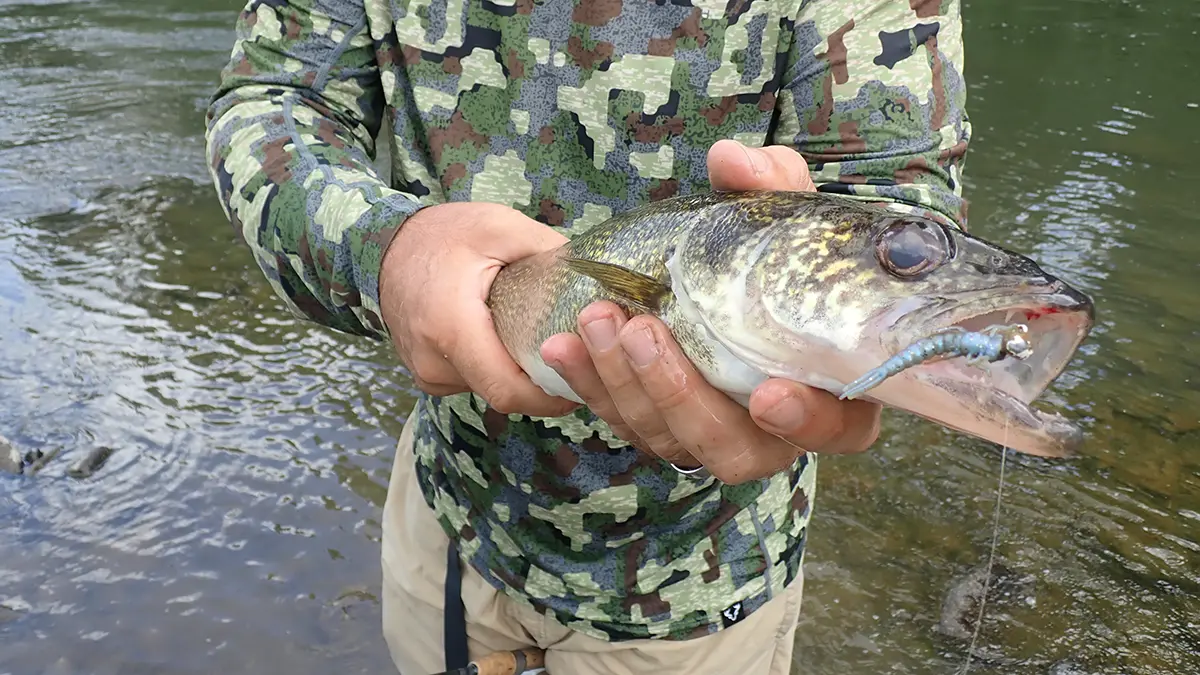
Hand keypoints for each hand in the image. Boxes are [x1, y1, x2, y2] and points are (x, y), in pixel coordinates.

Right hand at [379, 202, 579, 417]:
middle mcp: (435, 363)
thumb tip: (596, 274)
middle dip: (543, 383)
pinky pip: (475, 381)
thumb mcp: (499, 226)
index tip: (582, 382)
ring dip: (520, 375)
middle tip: (578, 358)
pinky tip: (513, 341)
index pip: (508, 390)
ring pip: (490, 389)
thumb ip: (547, 250)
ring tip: (546, 343)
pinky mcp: (429, 375)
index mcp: (452, 329)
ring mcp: (429, 374)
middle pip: (505, 393)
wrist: (384, 246)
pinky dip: (499, 368)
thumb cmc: (442, 234)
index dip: (550, 396)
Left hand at [539, 140, 881, 483]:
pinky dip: (591, 385)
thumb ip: (769, 183)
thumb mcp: (778, 207)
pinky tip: (564, 344)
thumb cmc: (770, 247)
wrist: (709, 270)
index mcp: (831, 384)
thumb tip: (731, 161)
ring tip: (597, 318)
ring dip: (625, 385)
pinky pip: (626, 424)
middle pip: (737, 450)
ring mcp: (713, 432)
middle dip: (681, 396)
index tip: (768, 395)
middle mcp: (774, 426)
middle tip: (642, 332)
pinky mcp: (662, 427)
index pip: (840, 428)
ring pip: (671, 440)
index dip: (808, 422)